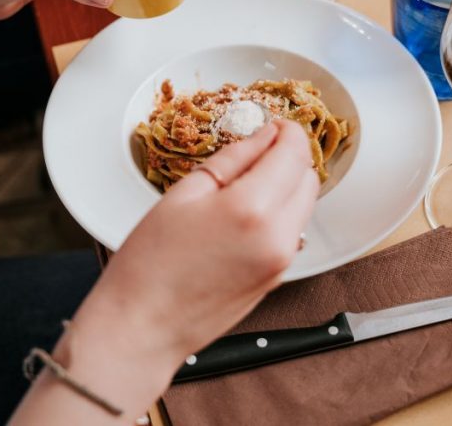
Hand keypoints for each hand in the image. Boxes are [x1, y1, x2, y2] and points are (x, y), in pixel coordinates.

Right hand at [10, 120, 319, 424]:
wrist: (143, 326)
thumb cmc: (150, 263)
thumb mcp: (185, 194)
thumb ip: (232, 159)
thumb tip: (262, 136)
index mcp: (253, 209)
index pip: (294, 153)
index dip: (287, 131)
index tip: (273, 123)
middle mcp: (279, 236)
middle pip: (308, 178)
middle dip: (290, 156)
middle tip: (259, 147)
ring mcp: (282, 260)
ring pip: (304, 205)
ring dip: (287, 183)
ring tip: (247, 179)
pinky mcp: (278, 277)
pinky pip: (293, 231)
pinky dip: (280, 211)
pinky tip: (246, 210)